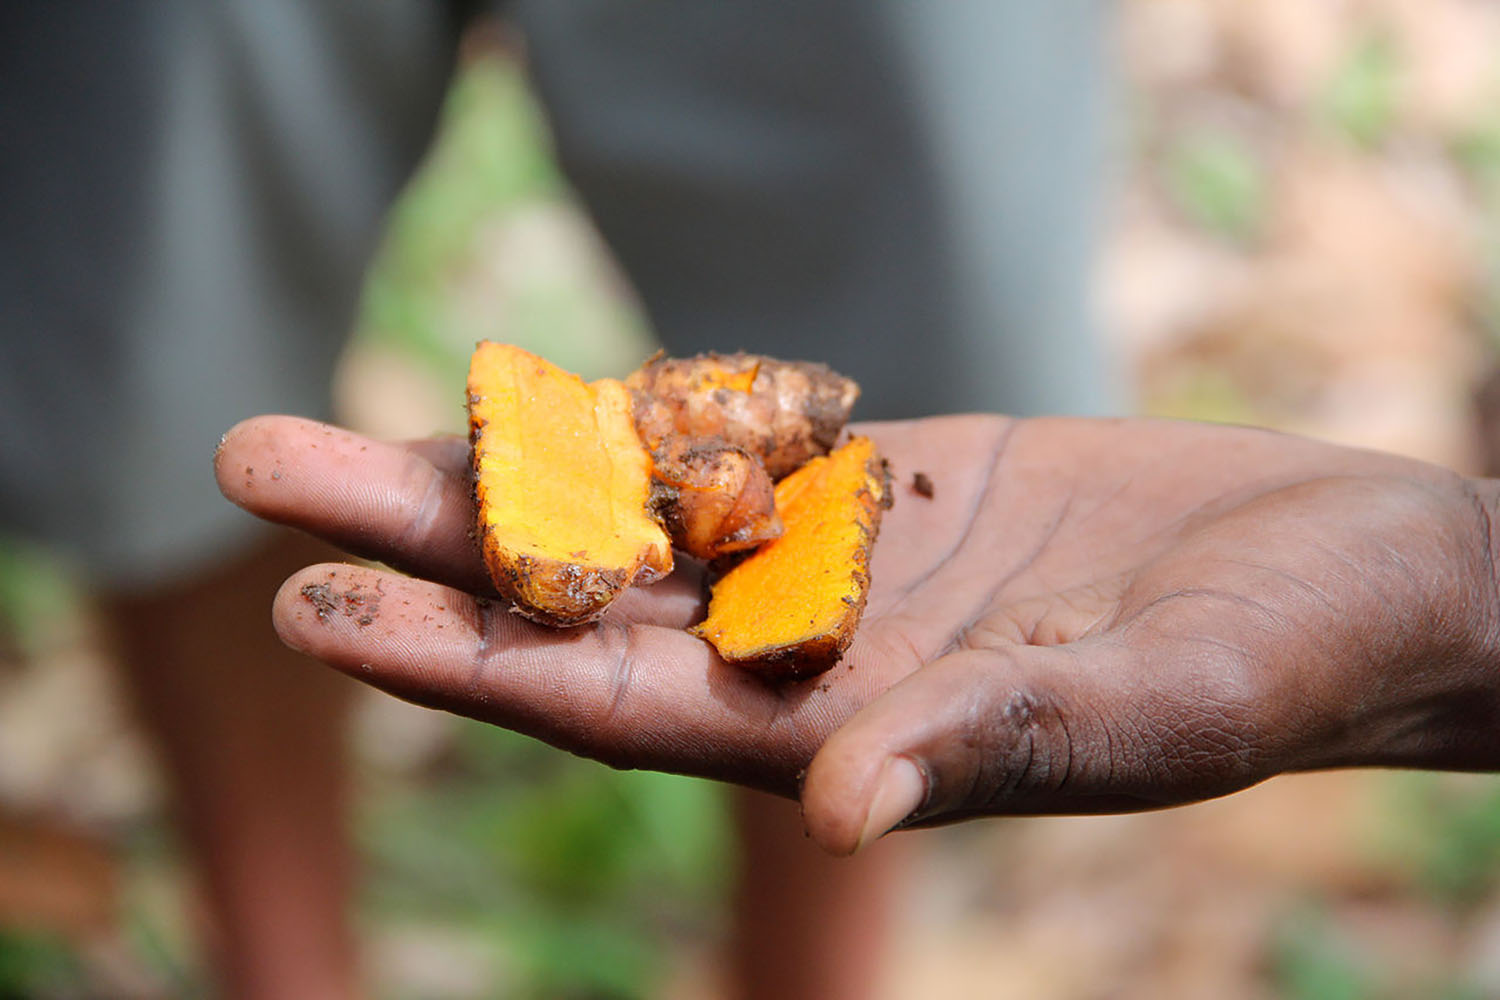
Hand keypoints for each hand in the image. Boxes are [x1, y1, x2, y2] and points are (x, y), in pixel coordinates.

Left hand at [216, 415, 1499, 853]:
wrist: (1363, 576)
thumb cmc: (1298, 658)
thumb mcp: (1162, 707)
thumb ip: (1002, 750)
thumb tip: (842, 814)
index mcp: (856, 741)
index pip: (624, 710)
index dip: (473, 663)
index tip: (325, 611)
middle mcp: (819, 662)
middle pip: (578, 603)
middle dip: (422, 547)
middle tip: (253, 469)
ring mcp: (847, 566)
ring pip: (629, 518)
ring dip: (487, 471)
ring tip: (327, 432)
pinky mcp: (895, 482)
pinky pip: (729, 450)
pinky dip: (627, 420)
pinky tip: (517, 392)